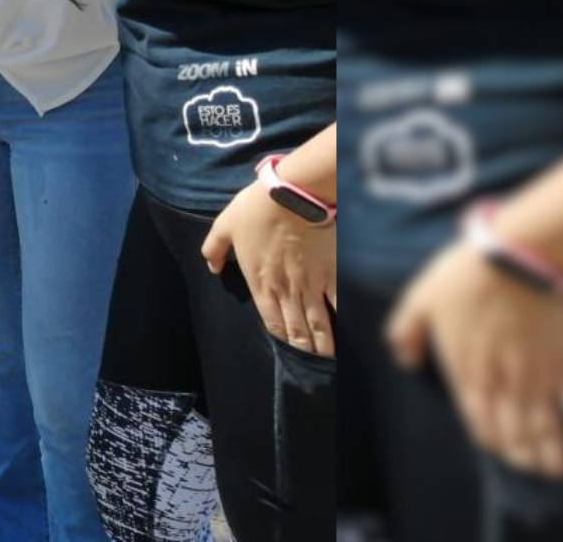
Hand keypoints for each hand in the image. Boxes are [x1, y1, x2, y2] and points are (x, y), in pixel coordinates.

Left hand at [202, 185, 337, 355]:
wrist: (292, 194)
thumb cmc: (256, 209)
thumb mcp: (225, 226)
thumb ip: (214, 249)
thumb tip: (211, 266)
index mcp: (260, 283)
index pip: (271, 322)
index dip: (282, 340)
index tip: (290, 352)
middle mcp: (286, 290)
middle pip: (297, 330)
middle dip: (305, 350)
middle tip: (314, 367)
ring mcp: (311, 285)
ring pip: (319, 324)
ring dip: (324, 346)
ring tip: (329, 361)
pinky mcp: (332, 273)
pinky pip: (339, 304)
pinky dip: (344, 322)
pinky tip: (350, 335)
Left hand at [388, 241, 562, 478]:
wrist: (515, 257)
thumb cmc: (464, 276)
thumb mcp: (419, 299)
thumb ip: (406, 332)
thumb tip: (405, 361)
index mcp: (465, 371)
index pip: (477, 421)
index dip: (490, 440)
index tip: (499, 447)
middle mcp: (502, 383)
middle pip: (513, 433)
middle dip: (520, 453)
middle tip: (529, 462)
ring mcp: (538, 378)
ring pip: (545, 431)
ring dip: (550, 456)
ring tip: (555, 470)